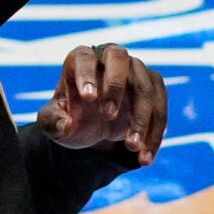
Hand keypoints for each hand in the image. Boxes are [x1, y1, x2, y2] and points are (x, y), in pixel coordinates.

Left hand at [36, 42, 166, 168]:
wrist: (95, 126)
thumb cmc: (72, 118)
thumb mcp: (55, 124)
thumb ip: (53, 123)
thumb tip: (66, 124)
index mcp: (81, 60)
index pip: (84, 58)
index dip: (87, 75)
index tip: (88, 98)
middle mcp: (110, 58)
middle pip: (119, 59)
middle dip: (115, 87)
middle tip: (108, 117)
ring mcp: (136, 70)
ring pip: (145, 88)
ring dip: (141, 119)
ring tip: (131, 147)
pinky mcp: (154, 87)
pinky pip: (160, 108)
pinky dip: (155, 133)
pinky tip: (145, 155)